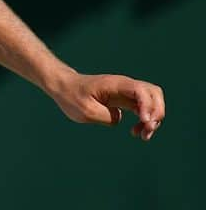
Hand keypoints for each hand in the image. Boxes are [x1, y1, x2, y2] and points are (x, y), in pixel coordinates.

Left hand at [50, 72, 164, 140]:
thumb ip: (106, 116)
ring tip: (142, 136)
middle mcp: (124, 86)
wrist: (64, 88)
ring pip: (152, 102)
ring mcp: (126, 92)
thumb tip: (120, 119)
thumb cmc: (71, 96)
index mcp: (115, 84)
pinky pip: (144, 109)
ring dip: (153, 119)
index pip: (141, 90)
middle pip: (154, 93)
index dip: (148, 106)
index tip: (143, 121)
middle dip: (156, 112)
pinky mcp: (125, 100)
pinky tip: (136, 132)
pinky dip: (145, 121)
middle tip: (145, 128)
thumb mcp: (85, 111)